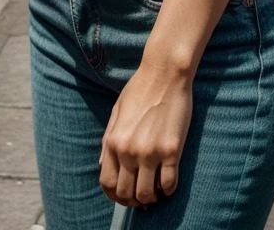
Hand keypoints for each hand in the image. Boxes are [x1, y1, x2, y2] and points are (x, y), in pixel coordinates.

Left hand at [99, 62, 191, 207]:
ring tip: (155, 190)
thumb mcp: (117, 111)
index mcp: (113, 141)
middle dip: (132, 200)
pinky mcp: (172, 150)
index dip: (115, 195)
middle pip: (126, 194)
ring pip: (147, 194)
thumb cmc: (140, 88)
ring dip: (150, 197)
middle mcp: (129, 151)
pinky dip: (168, 189)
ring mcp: (151, 152)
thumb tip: (101, 164)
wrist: (165, 72)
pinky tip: (168, 181)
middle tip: (141, 196)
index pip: (107, 183)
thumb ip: (108, 139)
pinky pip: (169, 184)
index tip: (124, 194)